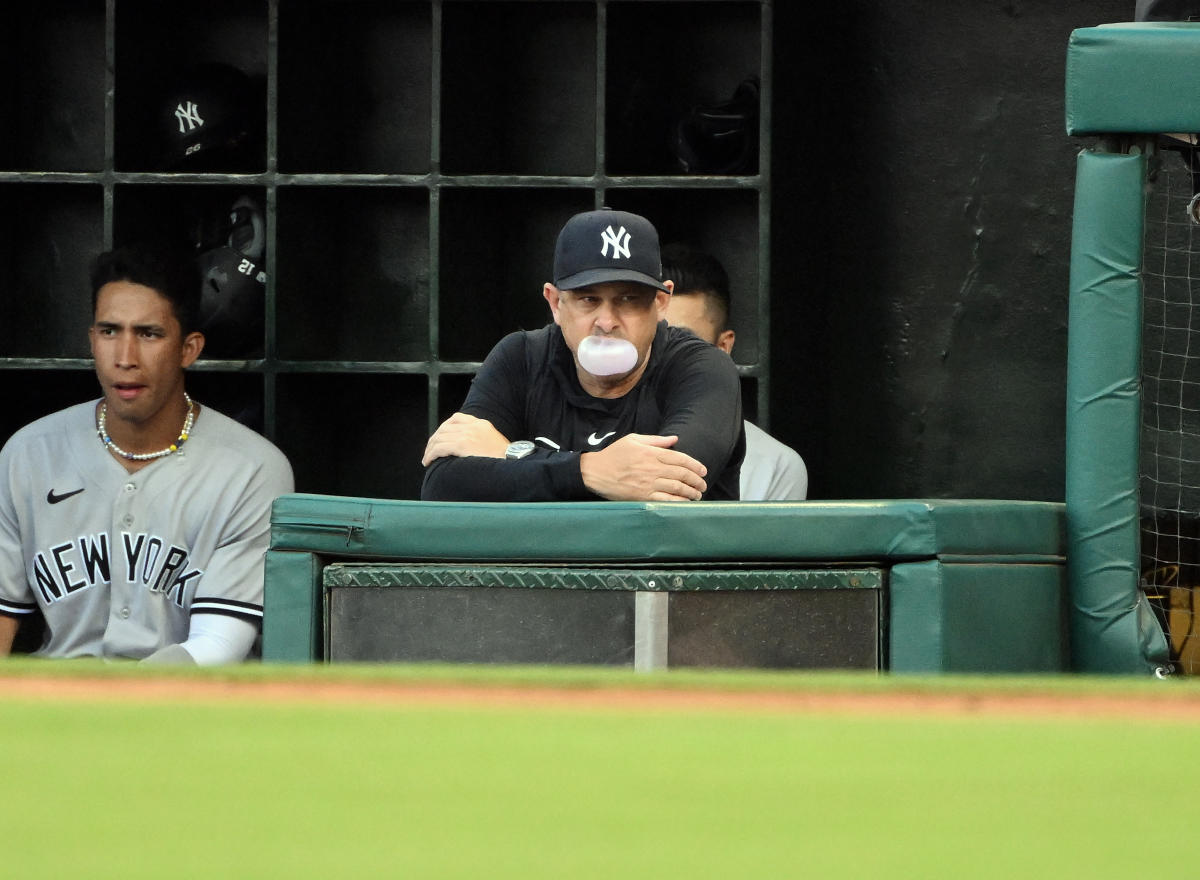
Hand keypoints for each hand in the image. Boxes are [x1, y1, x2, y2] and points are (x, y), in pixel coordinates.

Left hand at [422, 413, 509, 465]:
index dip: (444, 428)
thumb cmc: (506, 460)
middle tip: (430, 451)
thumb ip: (481, 441)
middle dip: (434, 439)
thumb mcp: (495, 443)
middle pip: (445, 428)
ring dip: (430, 449)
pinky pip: (439, 448)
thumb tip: (470, 450)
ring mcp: (467, 434)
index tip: (440, 438)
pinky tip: (428, 461)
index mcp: (481, 424)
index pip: (457, 418)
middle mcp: (473, 426)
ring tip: (427, 459)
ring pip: (440, 438)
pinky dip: (431, 454)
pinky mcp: (462, 445)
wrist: (514, 463)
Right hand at [579, 434, 707, 500]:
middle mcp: (653, 468)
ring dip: (691, 492)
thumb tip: (675, 439)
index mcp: (651, 453)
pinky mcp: (643, 497)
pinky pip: (666, 500)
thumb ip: (656, 440)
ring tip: (697, 494)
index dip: (695, 465)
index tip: (703, 471)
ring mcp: (648, 484)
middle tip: (703, 485)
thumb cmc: (614, 454)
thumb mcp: (634, 440)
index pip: (680, 458)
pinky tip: (685, 503)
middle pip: (682, 474)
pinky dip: (678, 502)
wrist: (595, 472)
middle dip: (696, 480)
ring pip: (677, 488)